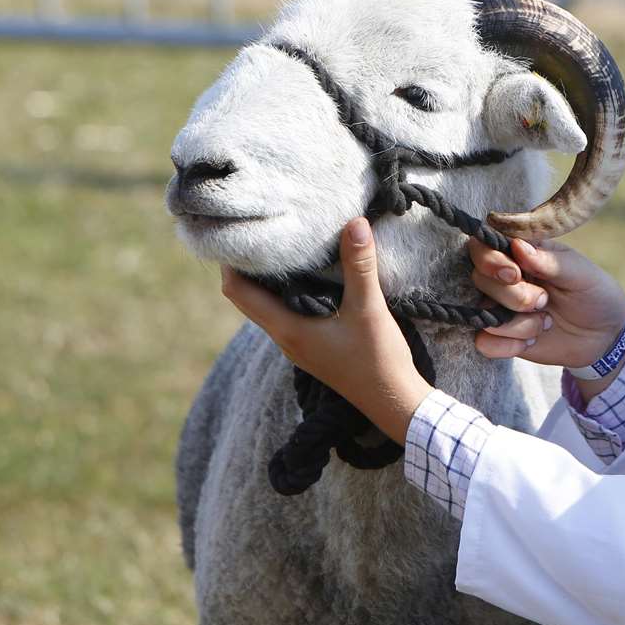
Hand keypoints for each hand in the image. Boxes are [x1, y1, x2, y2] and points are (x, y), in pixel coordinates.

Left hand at [220, 217, 430, 443]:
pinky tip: (308, 274)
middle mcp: (284, 337)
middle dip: (247, 265)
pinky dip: (286, 291)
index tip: (243, 231)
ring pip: (265, 305)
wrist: (391, 401)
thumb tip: (353, 223)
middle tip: (261, 231)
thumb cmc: (377, 359)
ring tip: (282, 246)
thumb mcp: (369, 309)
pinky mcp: (311, 345)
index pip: (237, 291)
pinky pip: (285, 312)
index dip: (233, 260)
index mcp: (286, 328)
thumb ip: (359, 266)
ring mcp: (296, 343)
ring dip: (266, 279)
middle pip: (245, 296)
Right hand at [467, 237, 624, 371]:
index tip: (515, 274)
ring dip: (518, 324)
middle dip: (514, 296)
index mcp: (522, 253)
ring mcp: (500, 307)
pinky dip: (508, 346)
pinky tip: (532, 341)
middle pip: (480, 279)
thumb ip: (549, 261)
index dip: (491, 259)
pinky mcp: (501, 337)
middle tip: (543, 301)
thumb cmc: (594, 293)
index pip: (484, 246)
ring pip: (482, 314)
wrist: (604, 336)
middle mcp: (504, 278)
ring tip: (545, 322)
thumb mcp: (580, 274)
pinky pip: (484, 343)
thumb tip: (517, 245)